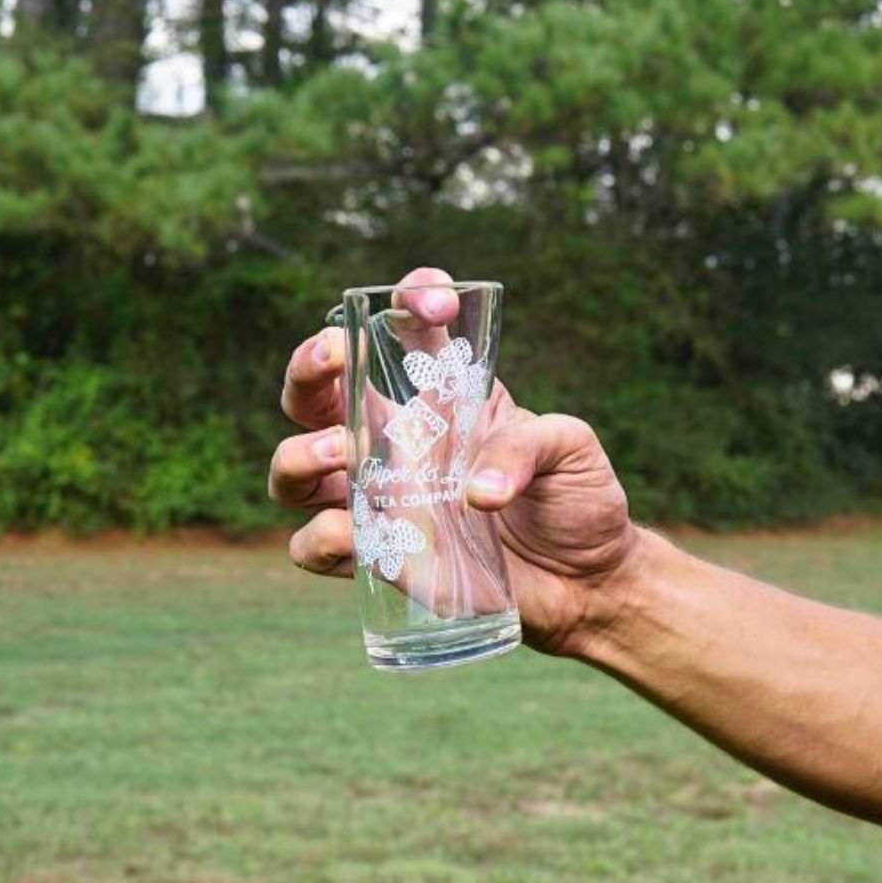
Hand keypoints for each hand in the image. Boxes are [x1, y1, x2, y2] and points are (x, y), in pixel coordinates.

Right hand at [268, 267, 636, 656]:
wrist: (586, 580)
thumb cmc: (576, 499)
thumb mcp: (570, 449)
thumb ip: (525, 448)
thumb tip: (475, 492)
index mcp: (440, 400)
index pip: (402, 333)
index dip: (406, 303)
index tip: (436, 306)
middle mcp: (395, 443)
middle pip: (317, 395)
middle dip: (309, 368)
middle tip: (334, 358)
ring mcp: (381, 502)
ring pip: (295, 471)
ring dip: (301, 455)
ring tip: (342, 452)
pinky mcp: (380, 558)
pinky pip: (315, 546)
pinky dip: (321, 538)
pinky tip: (357, 533)